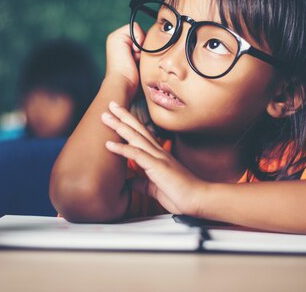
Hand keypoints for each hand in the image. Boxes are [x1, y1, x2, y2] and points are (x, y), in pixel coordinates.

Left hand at [101, 101, 207, 215]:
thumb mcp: (156, 188)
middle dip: (123, 116)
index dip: (130, 123)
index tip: (118, 114)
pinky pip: (137, 155)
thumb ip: (142, 183)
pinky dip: (122, 148)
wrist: (199, 200)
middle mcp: (158, 153)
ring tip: (106, 116)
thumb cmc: (181, 195)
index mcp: (159, 156)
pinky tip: (109, 144)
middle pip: (138, 130)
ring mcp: (158, 158)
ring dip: (120, 126)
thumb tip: (129, 182)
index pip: (143, 135)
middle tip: (110, 104)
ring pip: (136, 137)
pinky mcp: (157, 167)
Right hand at [105, 24, 144, 95]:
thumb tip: (158, 43)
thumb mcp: (141, 62)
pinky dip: (139, 38)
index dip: (146, 46)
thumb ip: (145, 51)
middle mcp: (118, 41)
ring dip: (142, 44)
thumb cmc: (133, 79)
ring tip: (135, 56)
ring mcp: (116, 38)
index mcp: (122, 47)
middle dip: (144, 45)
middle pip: (141, 34)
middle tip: (138, 58)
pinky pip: (135, 27)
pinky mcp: (116, 36)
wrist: (124, 83)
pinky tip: (135, 51)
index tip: (141, 59)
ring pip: (139, 31)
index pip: (141, 38)